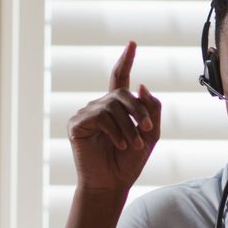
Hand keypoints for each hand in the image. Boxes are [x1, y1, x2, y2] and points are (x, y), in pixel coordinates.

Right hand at [67, 41, 161, 191]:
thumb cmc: (129, 161)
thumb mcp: (150, 134)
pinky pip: (100, 117)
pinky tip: (118, 145)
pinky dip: (114, 131)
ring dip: (128, 127)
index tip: (132, 43)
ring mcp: (87, 113)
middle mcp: (100, 106)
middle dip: (138, 110)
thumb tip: (141, 85)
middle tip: (148, 128)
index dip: (125, 60)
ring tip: (132, 145)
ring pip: (113, 106)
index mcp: (117, 107)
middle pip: (122, 93)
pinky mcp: (76, 124)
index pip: (120, 78)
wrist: (112, 183)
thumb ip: (151, 109)